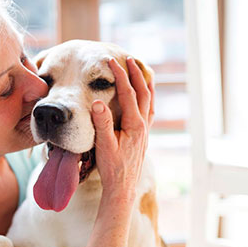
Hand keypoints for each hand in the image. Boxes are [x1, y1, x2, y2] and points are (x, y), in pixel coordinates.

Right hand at [90, 57, 154, 202]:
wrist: (122, 188)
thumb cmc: (112, 168)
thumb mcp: (104, 146)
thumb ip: (102, 123)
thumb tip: (98, 102)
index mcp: (135, 125)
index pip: (128, 93)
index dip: (120, 76)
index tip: (111, 62)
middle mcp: (143, 125)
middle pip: (143, 93)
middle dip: (136, 74)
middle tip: (129, 59)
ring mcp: (145, 131)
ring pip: (149, 101)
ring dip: (145, 84)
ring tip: (141, 70)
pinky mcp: (143, 136)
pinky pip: (149, 111)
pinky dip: (147, 98)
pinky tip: (145, 96)